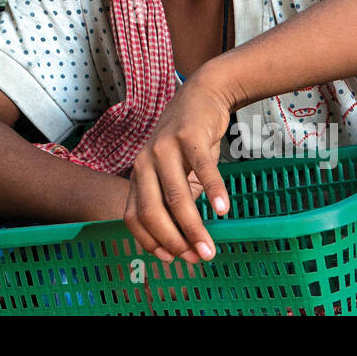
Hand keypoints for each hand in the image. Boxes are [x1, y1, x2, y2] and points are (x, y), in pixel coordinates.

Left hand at [124, 72, 236, 264]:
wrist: (202, 95)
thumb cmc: (188, 142)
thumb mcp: (174, 172)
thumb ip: (174, 202)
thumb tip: (185, 241)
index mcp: (138, 175)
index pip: (133, 216)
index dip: (150, 241)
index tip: (172, 260)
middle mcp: (144, 162)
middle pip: (151, 210)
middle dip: (173, 241)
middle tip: (195, 259)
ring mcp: (164, 147)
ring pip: (176, 196)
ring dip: (193, 227)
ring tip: (209, 249)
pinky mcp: (188, 135)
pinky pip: (202, 169)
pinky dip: (213, 192)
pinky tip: (223, 211)